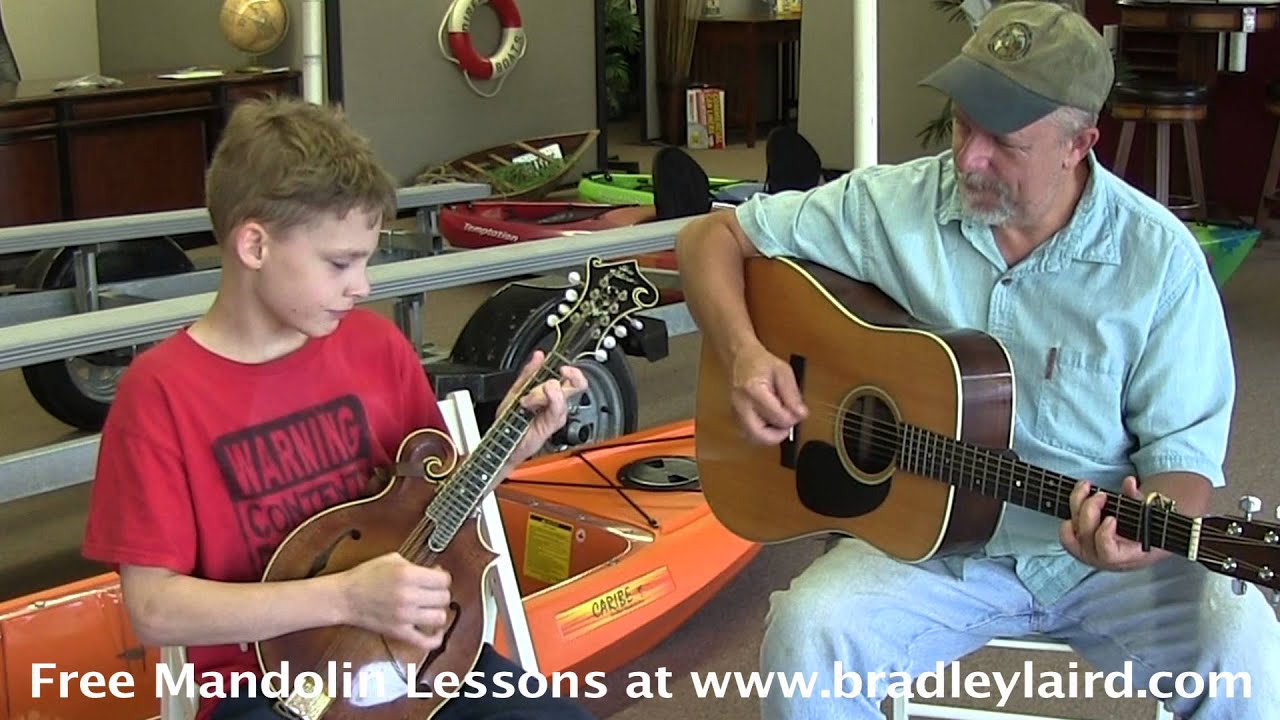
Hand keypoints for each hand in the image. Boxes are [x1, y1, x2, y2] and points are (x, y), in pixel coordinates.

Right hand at [341, 552, 451, 650]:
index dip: (442, 578)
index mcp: (408, 574)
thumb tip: (436, 572)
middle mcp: (408, 596)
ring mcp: (404, 616)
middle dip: (440, 593)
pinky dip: (436, 639)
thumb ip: (416, 565)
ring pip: (440, 617)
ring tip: (430, 607)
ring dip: (438, 612)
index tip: (437, 578)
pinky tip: (436, 631)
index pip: (444, 579)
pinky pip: (426, 642)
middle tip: (432, 592)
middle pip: (444, 597)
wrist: (344, 597)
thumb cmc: (365, 577)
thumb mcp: (392, 559)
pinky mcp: (398, 632)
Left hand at [499, 350, 587, 465]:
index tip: (563, 366)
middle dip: (572, 376)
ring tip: (526, 400)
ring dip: (541, 392)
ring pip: (563, 395)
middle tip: (563, 372)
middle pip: (578, 386)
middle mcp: (557, 405)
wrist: (503, 444)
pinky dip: (543, 401)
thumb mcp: (516, 391)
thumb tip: (539, 355)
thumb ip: (529, 373)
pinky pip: (555, 408)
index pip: (572, 378)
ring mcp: (556, 415)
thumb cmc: (509, 422)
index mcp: (551, 394)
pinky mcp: (551, 424)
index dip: (572, 370)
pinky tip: (529, 403)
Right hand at [731, 344, 807, 444]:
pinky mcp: (736, 418)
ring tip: (779, 420)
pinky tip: (770, 420)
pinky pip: (750, 434)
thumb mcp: (783, 371)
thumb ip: (792, 394)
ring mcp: (736, 413)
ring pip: (754, 438)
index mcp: (753, 391)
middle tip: (788, 425)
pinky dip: (762, 432)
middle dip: (778, 435)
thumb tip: (800, 414)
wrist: (740, 358)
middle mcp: (741, 405)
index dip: (793, 418)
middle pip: (760, 436)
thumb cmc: (760, 362)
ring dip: (769, 435)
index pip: (778, 418)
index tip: (798, 411)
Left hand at [1059, 475, 1168, 571]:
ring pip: (1070, 529)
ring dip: (1076, 503)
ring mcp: (1085, 548)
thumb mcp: (1149, 517)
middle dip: (1091, 509)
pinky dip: (1070, 507)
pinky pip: (1065, 526)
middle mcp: (1100, 556)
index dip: (1105, 534)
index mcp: (1123, 556)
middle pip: (1085, 535)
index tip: (1112, 518)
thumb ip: (1138, 500)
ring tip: (1087, 486)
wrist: (1139, 541)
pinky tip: (1081, 491)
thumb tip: (1129, 483)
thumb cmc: (1147, 531)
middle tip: (1102, 495)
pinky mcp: (1076, 538)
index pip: (1107, 552)